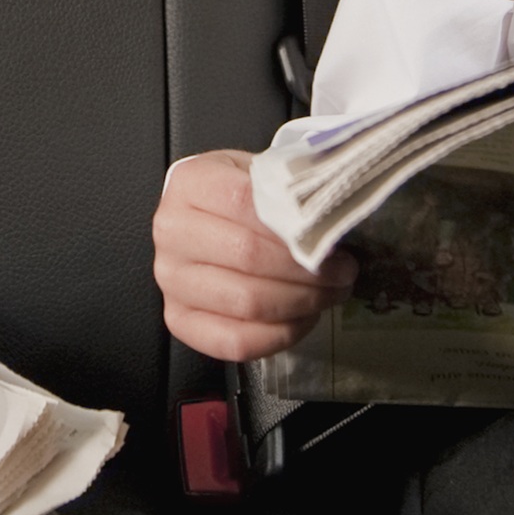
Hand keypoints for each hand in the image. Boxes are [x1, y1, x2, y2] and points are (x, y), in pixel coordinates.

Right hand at [152, 150, 355, 362]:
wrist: (207, 219)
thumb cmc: (240, 197)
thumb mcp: (261, 174)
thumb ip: (289, 189)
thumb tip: (333, 218)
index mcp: (190, 183)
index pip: (247, 204)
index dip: (297, 227)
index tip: (333, 241)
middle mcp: (171, 231)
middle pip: (249, 256)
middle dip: (307, 271)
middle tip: (342, 274)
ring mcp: (171, 280)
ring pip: (246, 302)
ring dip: (301, 303)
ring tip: (329, 294)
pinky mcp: (178, 320)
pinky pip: (235, 341)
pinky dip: (279, 335)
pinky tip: (302, 319)